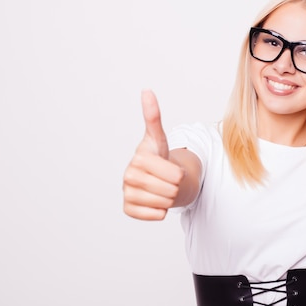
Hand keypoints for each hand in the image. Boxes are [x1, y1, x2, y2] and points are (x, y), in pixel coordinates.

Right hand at [123, 90, 183, 219]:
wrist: (154, 177)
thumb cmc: (158, 157)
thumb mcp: (159, 137)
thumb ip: (153, 116)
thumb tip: (146, 90)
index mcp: (139, 157)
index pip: (175, 174)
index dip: (179, 173)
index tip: (169, 166)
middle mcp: (129, 175)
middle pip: (170, 190)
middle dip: (175, 186)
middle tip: (167, 179)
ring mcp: (126, 193)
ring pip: (164, 203)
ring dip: (169, 198)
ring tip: (161, 188)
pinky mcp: (128, 209)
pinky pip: (155, 215)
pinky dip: (160, 211)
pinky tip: (155, 200)